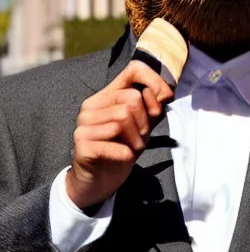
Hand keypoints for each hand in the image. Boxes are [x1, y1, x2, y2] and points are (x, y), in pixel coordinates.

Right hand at [67, 60, 173, 208]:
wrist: (99, 182)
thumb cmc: (122, 148)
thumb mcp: (143, 125)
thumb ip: (154, 108)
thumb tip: (165, 92)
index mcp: (107, 96)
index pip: (134, 70)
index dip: (154, 81)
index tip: (165, 98)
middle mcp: (91, 106)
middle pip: (132, 99)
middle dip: (145, 122)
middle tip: (140, 138)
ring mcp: (83, 124)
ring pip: (123, 119)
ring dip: (136, 139)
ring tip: (131, 148)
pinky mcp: (81, 145)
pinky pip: (115, 143)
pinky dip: (126, 153)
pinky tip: (122, 157)